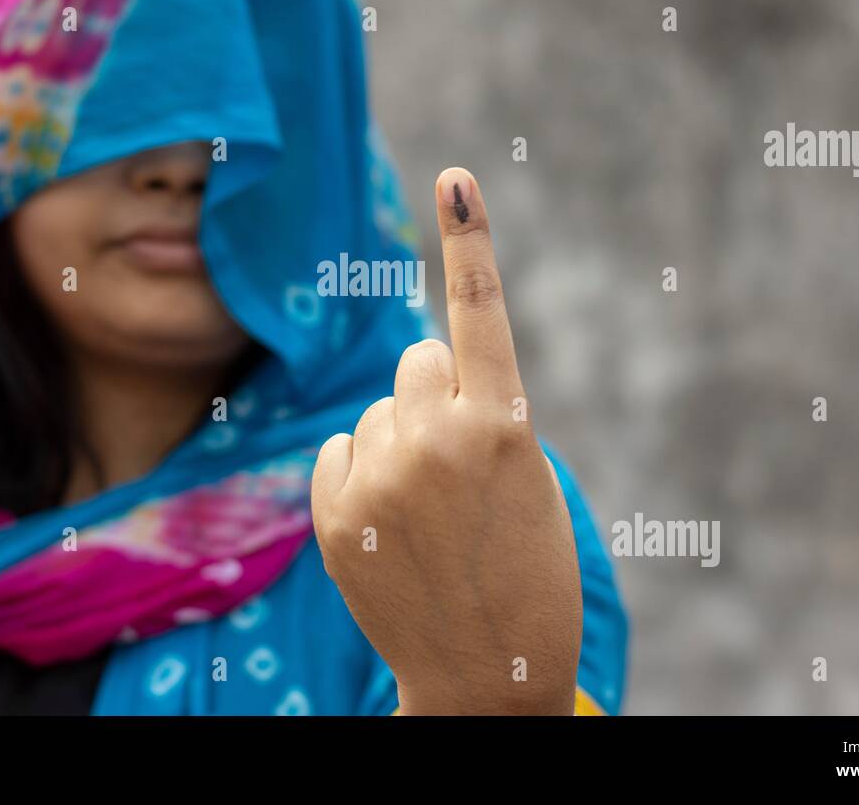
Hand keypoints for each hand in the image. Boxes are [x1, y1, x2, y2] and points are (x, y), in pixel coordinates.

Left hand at [311, 166, 582, 714]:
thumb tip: (415, 372)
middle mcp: (434, 439)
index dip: (469, 242)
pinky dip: (360, 474)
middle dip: (435, 392)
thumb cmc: (525, 573)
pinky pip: (340, 449)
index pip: (480, 315)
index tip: (456, 179)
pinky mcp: (332, 512)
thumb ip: (479, 414)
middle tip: (458, 463)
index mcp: (503, 426)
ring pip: (379, 409)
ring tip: (428, 513)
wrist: (485, 678)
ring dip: (400, 440)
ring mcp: (377, 477)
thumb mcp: (526, 481)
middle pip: (417, 359)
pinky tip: (389, 526)